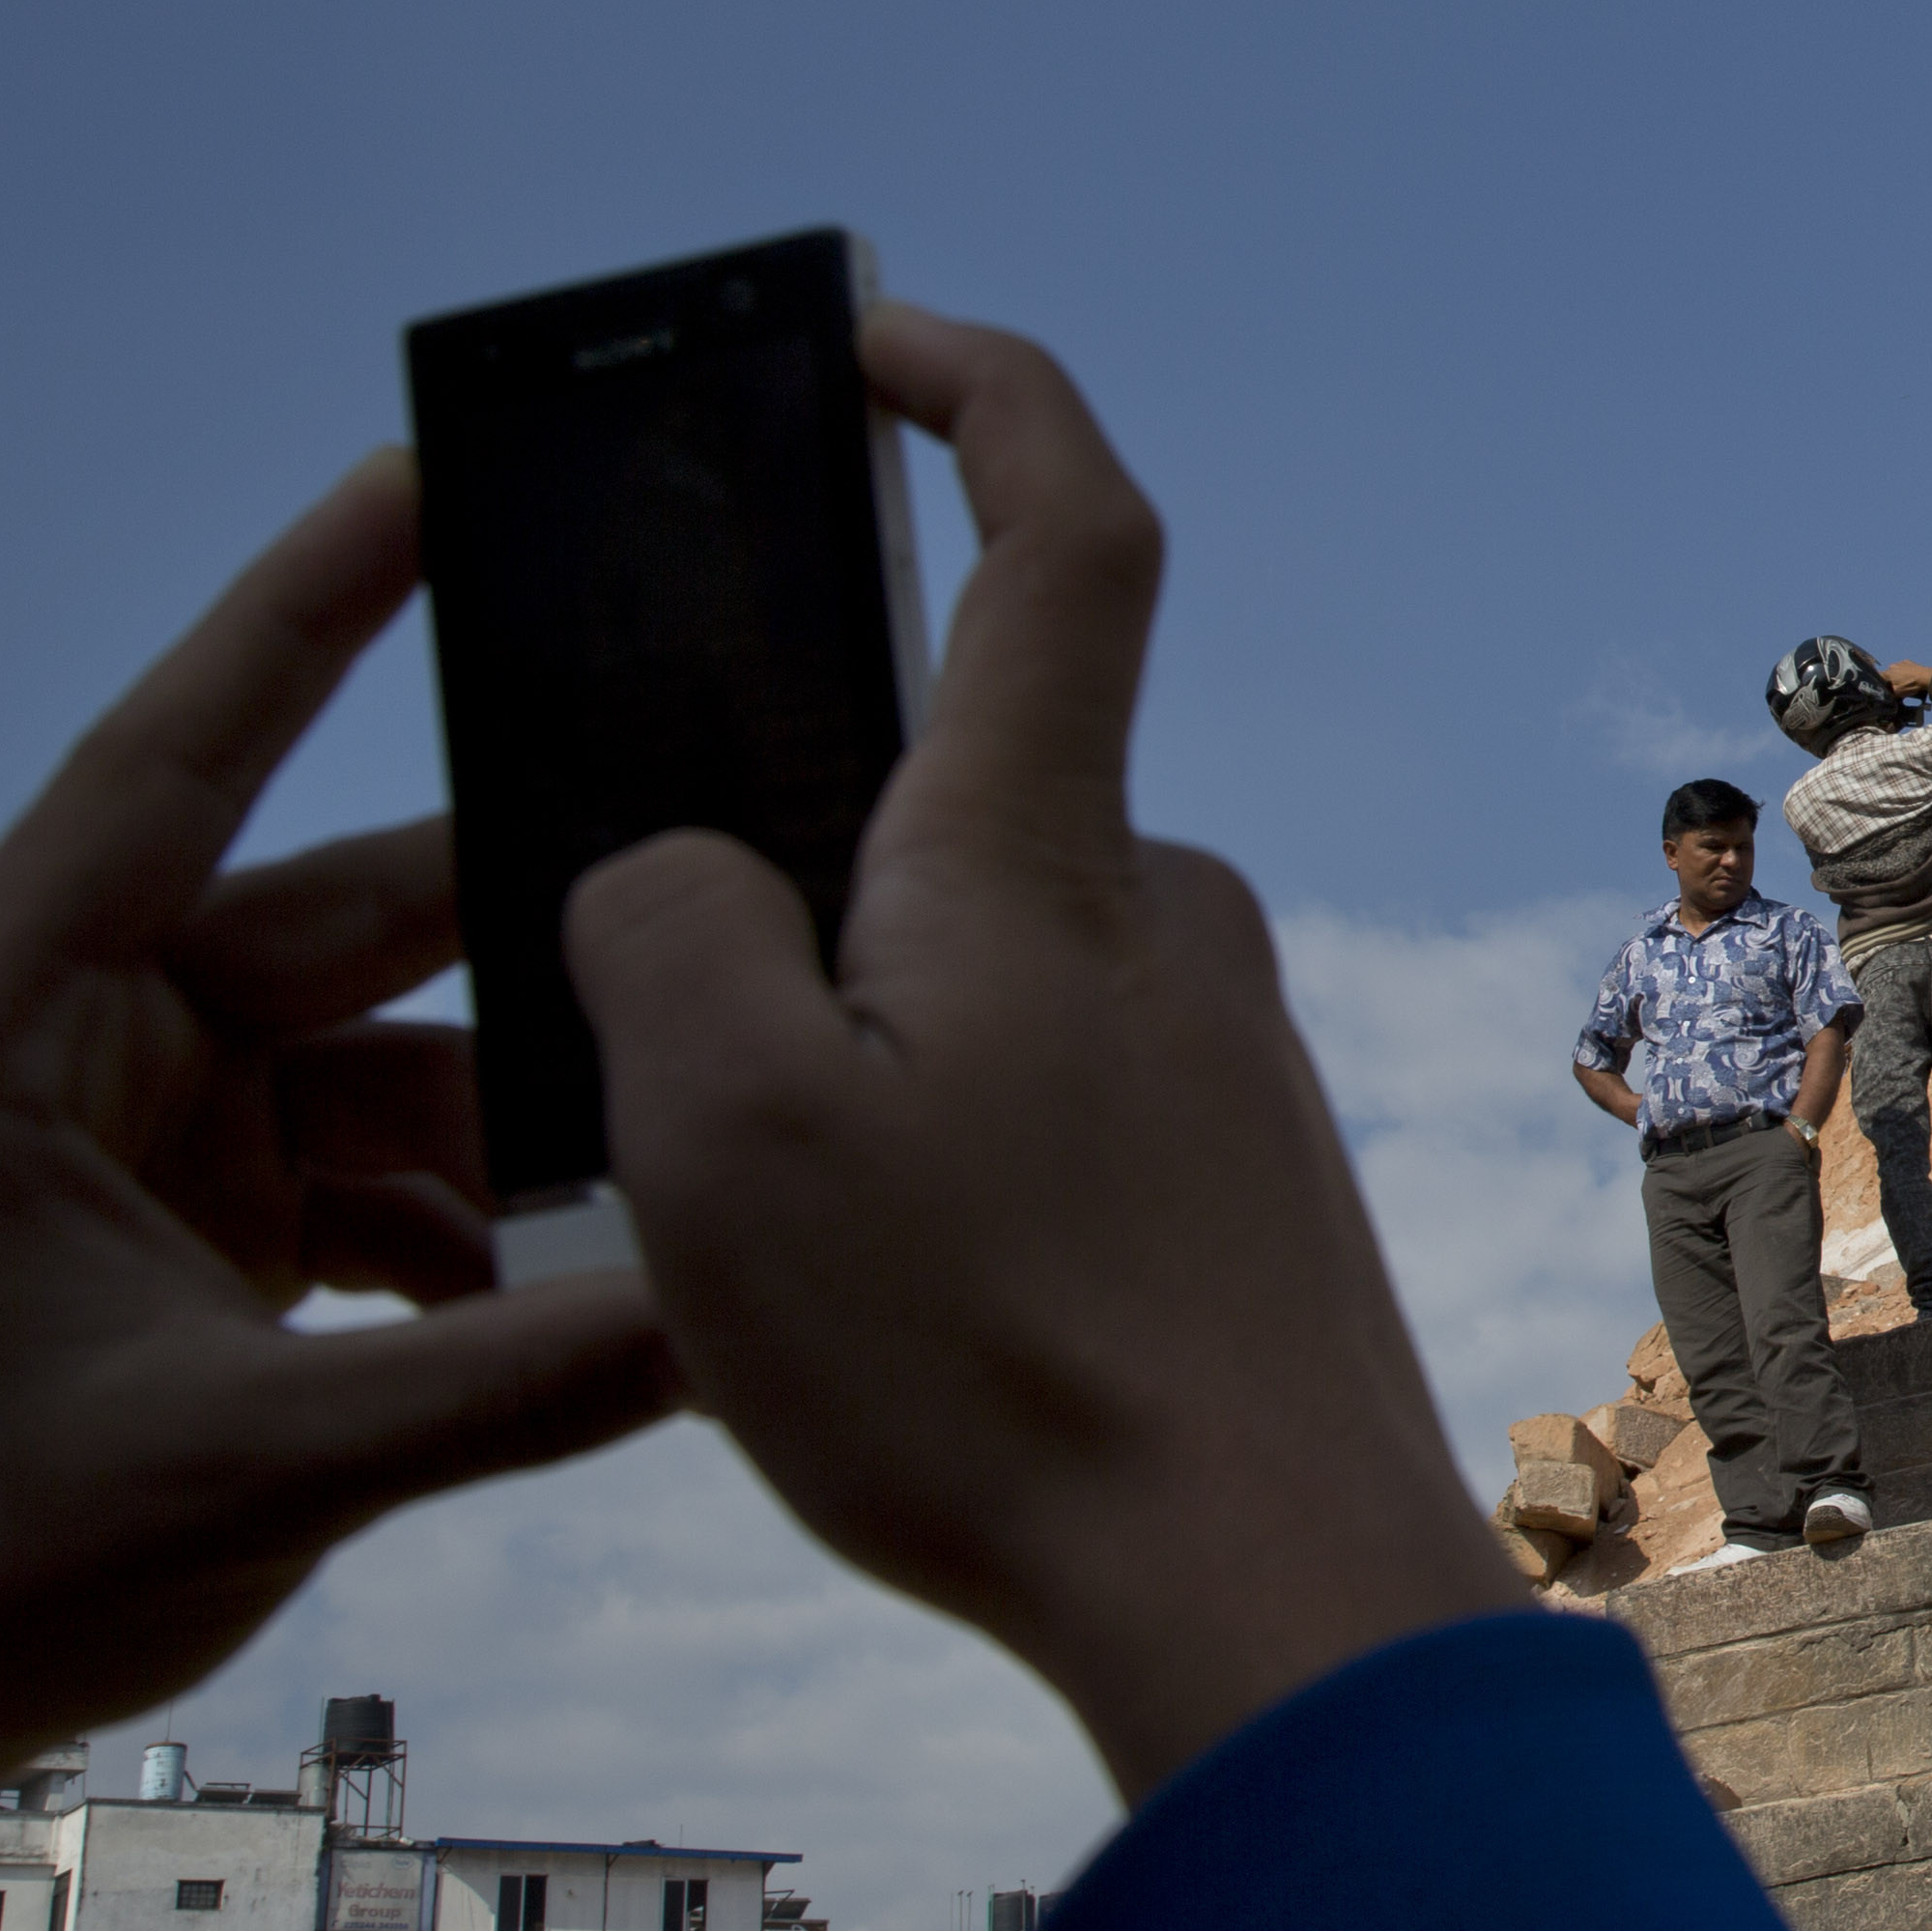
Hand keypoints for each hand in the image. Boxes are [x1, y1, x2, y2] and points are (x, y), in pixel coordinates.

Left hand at [0, 456, 678, 1887]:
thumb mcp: (235, 1472)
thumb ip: (499, 1381)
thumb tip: (725, 1312)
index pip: (171, 769)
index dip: (302, 616)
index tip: (419, 475)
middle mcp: (42, 1051)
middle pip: (325, 930)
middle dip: (519, 954)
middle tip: (709, 931)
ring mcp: (99, 1144)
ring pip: (362, 1071)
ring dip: (503, 1141)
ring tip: (662, 1180)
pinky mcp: (144, 1236)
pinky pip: (340, 1178)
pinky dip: (452, 1233)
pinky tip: (558, 1303)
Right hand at [570, 312, 1513, 1804]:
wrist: (1270, 1589)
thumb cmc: (997, 1368)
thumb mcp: (717, 1133)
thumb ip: (661, 929)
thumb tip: (690, 873)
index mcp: (1042, 854)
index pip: (1061, 525)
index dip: (973, 387)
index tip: (865, 341)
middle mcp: (1168, 914)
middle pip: (956, 800)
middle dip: (800, 886)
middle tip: (682, 1069)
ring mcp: (1224, 1046)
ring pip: (985, 979)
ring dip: (864, 1068)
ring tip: (786, 1262)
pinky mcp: (1243, 1175)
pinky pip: (1051, 1105)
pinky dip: (946, 1172)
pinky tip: (907, 1328)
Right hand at [1879, 658, 1931, 699]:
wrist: (1926, 678)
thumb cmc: (1911, 685)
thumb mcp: (1898, 693)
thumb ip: (1888, 692)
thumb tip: (1884, 693)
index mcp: (1888, 673)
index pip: (1879, 677)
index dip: (1881, 684)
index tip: (1885, 688)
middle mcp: (1892, 666)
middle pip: (1888, 674)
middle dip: (1891, 680)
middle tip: (1898, 687)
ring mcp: (1900, 663)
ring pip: (1895, 670)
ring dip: (1898, 676)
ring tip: (1906, 682)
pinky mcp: (1908, 662)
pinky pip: (1903, 667)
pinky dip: (1905, 672)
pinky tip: (1910, 677)